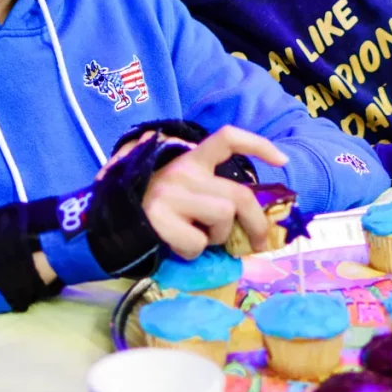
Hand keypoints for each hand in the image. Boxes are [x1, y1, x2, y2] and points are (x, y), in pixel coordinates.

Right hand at [142, 126, 287, 259]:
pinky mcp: (159, 215)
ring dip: (216, 238)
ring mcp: (171, 191)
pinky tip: (174, 245)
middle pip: (238, 194)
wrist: (109, 226)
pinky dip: (191, 253)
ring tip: (196, 238)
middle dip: (256, 224)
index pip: (227, 138)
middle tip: (258, 244)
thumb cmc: (155, 212)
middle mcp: (183, 171)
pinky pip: (196, 243)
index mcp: (190, 160)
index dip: (257, 144)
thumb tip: (251, 228)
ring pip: (222, 217)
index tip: (282, 161)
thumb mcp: (185, 195)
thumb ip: (212, 199)